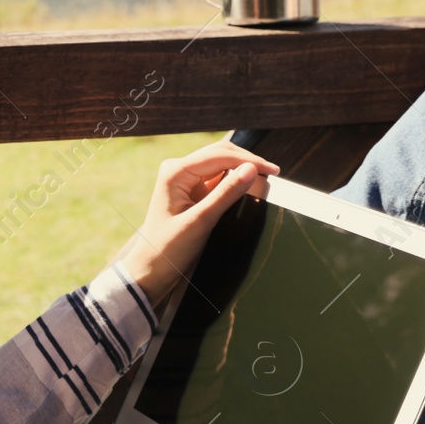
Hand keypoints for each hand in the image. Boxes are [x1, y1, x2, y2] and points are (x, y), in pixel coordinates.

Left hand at [119, 139, 279, 306]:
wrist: (151, 269)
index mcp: (175, 172)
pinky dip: (234, 182)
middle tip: (273, 173)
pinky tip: (247, 188)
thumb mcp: (201, 222)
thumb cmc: (168, 248)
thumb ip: (226, 194)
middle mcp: (179, 170)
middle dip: (247, 161)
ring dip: (241, 170)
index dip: (248, 160)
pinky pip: (217, 180)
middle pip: (220, 154)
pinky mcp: (191, 192)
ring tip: (265, 179)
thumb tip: (251, 170)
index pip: (219, 155)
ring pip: (221, 165)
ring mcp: (185, 180)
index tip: (273, 170)